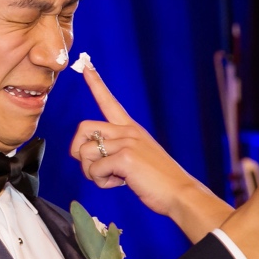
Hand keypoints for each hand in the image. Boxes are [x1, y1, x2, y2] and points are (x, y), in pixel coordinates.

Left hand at [68, 65, 232, 239]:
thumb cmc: (159, 181)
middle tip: (93, 168)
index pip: (109, 101)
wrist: (180, 193)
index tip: (86, 65)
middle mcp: (128, 130)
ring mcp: (127, 142)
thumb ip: (116, 152)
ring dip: (91, 173)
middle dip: (78, 151)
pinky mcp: (125, 157)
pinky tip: (120, 183)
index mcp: (131, 129)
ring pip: (85, 152)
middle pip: (84, 128)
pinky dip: (101, 182)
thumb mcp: (138, 159)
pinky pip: (94, 170)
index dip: (95, 84)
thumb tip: (92, 159)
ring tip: (112, 179)